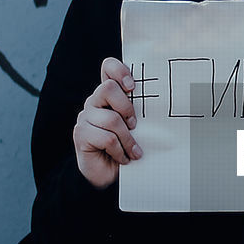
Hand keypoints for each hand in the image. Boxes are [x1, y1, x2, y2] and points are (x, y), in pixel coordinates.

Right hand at [73, 58, 141, 188]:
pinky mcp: (81, 134)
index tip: (132, 86)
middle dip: (127, 107)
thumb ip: (140, 112)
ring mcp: (85, 117)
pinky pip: (106, 138)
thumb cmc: (127, 147)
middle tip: (135, 125)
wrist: (109, 175)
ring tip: (134, 151)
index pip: (108, 67)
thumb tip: (163, 104)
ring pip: (111, 118)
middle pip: (108, 88)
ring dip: (127, 138)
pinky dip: (120, 150)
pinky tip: (124, 158)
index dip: (119, 70)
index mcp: (109, 95)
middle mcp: (94, 101)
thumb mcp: (137, 127)